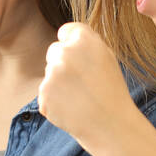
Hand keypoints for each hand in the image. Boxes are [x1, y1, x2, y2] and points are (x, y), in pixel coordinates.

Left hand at [38, 22, 134, 154]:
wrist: (110, 124)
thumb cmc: (111, 91)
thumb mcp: (106, 57)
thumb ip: (86, 42)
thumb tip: (66, 35)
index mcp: (84, 39)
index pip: (65, 31)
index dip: (72, 45)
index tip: (80, 59)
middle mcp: (66, 52)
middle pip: (54, 51)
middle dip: (63, 64)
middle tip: (82, 83)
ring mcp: (53, 73)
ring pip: (49, 73)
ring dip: (58, 84)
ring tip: (79, 97)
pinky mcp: (44, 92)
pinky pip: (45, 92)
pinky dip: (54, 101)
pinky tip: (71, 108)